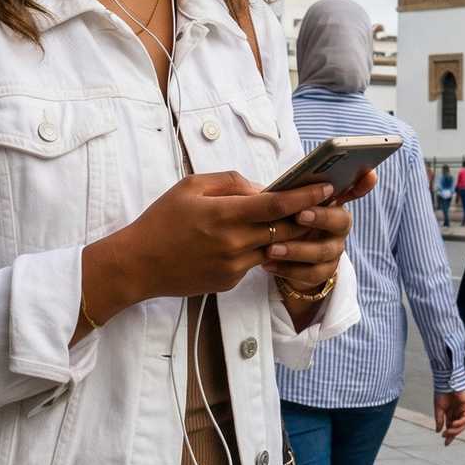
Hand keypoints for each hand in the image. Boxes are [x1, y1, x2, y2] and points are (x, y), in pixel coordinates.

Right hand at [88, 172, 339, 314]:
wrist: (138, 265)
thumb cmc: (162, 220)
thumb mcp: (191, 186)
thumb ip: (231, 182)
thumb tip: (262, 188)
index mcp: (225, 215)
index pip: (277, 205)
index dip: (306, 196)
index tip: (327, 188)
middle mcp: (234, 243)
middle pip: (285, 230)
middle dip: (305, 217)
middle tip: (324, 203)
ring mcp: (234, 266)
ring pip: (275, 249)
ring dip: (286, 236)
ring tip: (294, 221)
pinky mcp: (230, 282)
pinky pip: (255, 262)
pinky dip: (260, 250)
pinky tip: (252, 241)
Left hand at [263, 169, 376, 293]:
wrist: (282, 256)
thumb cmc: (283, 219)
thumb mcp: (282, 202)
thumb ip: (282, 192)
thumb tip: (264, 186)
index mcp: (332, 201)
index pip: (354, 188)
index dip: (364, 183)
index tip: (369, 174)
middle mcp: (339, 224)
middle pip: (341, 220)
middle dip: (321, 217)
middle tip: (299, 215)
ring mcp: (334, 248)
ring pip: (323, 251)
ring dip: (296, 250)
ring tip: (271, 249)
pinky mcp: (325, 271)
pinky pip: (311, 274)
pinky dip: (288, 270)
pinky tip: (268, 264)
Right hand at [433, 391, 464, 445]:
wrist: (446, 382)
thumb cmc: (441, 393)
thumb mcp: (438, 409)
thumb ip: (439, 420)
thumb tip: (438, 431)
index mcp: (450, 414)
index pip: (450, 427)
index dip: (449, 436)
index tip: (445, 444)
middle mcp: (457, 413)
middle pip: (457, 428)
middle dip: (452, 434)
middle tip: (446, 438)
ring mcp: (462, 410)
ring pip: (462, 425)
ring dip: (455, 430)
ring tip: (448, 431)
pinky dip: (460, 422)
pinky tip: (453, 424)